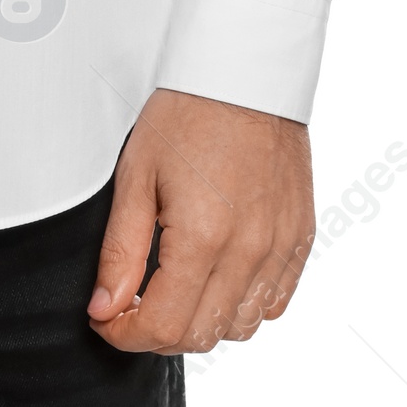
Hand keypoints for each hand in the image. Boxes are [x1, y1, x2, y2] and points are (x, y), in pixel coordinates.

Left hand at [87, 89, 313, 354]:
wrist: (243, 70)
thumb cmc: (186, 111)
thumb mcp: (136, 174)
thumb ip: (121, 250)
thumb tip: (105, 307)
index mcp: (203, 237)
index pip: (164, 326)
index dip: (125, 334)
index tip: (106, 319)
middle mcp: (249, 251)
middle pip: (202, 336)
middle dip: (159, 332)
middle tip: (132, 303)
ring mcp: (281, 246)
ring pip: (241, 327)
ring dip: (202, 321)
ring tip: (174, 287)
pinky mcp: (301, 237)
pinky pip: (275, 301)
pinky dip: (243, 304)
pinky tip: (218, 274)